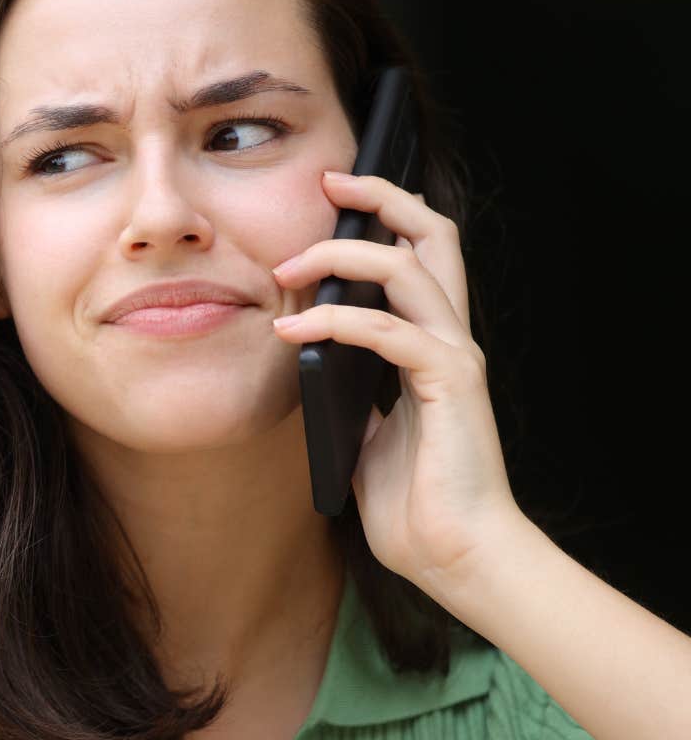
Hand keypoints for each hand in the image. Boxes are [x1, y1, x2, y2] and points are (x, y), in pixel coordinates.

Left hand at [269, 170, 526, 595]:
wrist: (455, 555)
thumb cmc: (414, 502)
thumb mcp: (361, 431)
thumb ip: (345, 388)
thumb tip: (302, 355)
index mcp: (432, 343)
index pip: (419, 253)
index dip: (383, 214)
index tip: (329, 194)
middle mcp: (450, 337)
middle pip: (432, 234)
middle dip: (380, 197)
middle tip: (327, 184)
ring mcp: (453, 357)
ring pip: (408, 268)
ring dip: (340, 257)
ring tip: (284, 269)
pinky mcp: (448, 384)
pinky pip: (387, 331)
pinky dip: (335, 320)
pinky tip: (292, 330)